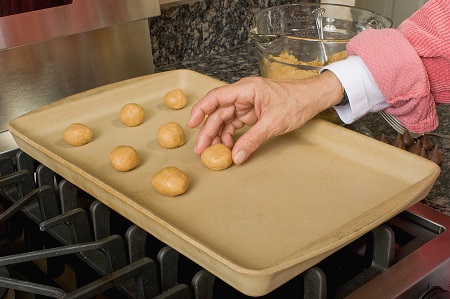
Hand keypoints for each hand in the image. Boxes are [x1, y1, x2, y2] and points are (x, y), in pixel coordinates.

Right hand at [187, 71, 342, 163]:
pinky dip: (229, 135)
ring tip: (212, 152)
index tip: (191, 125)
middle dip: (208, 130)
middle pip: (218, 112)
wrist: (314, 98)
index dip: (201, 110)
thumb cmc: (297, 102)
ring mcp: (247, 104)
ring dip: (217, 135)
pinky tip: (226, 147)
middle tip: (201, 149)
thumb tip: (236, 156)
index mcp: (247, 89)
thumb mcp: (274, 123)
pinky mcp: (252, 113)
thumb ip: (253, 140)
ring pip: (225, 119)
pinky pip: (235, 124)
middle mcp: (243, 94)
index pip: (217, 97)